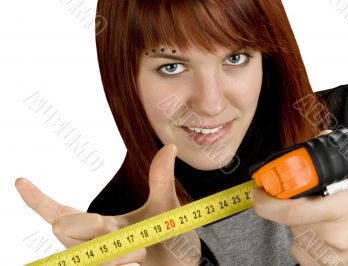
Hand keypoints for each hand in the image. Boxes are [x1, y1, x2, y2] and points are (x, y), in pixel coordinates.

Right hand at [16, 144, 200, 265]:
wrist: (184, 262)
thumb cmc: (167, 236)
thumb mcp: (165, 207)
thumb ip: (161, 180)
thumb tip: (170, 147)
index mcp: (101, 226)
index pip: (62, 213)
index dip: (38, 200)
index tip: (21, 181)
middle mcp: (93, 245)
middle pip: (64, 230)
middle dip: (90, 225)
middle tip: (117, 226)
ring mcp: (97, 263)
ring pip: (85, 256)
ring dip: (118, 254)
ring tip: (142, 255)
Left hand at [250, 131, 347, 265]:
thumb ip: (335, 155)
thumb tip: (308, 144)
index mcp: (344, 208)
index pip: (290, 210)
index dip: (266, 201)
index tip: (257, 192)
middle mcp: (335, 236)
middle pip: (289, 219)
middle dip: (286, 206)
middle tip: (297, 198)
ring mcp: (330, 256)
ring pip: (293, 233)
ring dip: (297, 222)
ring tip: (320, 215)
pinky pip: (299, 249)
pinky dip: (303, 238)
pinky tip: (322, 231)